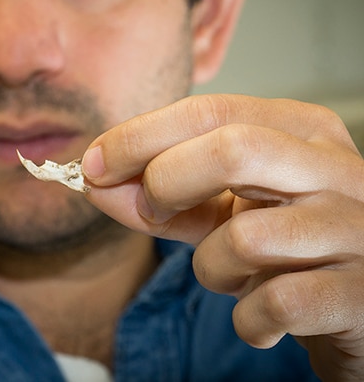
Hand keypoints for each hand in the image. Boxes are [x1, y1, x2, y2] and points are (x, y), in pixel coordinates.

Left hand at [82, 94, 363, 379]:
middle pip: (231, 150)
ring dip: (212, 268)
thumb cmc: (287, 249)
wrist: (359, 307)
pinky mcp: (361, 293)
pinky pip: (277, 303)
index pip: (209, 111)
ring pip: (246, 237)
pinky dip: (249, 319)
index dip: (139, 137)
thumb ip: (162, 196)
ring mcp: (357, 230)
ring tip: (233, 275)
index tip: (93, 165)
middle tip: (153, 212)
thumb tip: (94, 179)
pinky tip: (262, 317)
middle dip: (165, 183)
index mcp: (301, 131)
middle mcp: (337, 170)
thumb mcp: (224, 212)